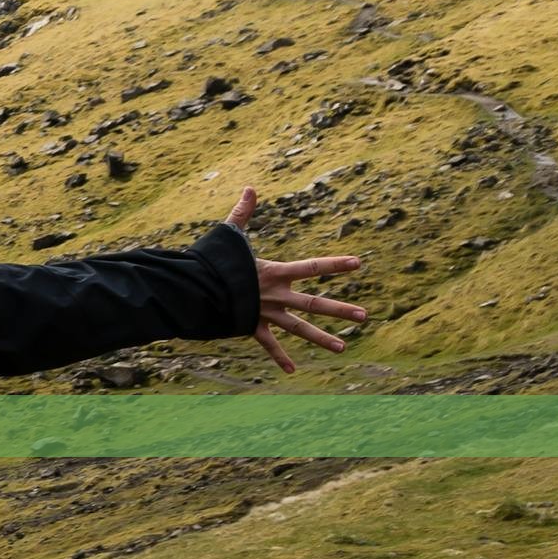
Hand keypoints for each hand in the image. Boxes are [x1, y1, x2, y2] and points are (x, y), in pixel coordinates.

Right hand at [226, 188, 367, 372]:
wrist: (193, 290)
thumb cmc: (210, 261)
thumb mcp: (228, 234)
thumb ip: (242, 212)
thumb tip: (250, 187)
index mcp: (274, 272)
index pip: (311, 267)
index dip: (335, 264)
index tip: (358, 264)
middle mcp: (275, 295)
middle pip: (314, 304)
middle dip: (340, 310)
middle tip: (364, 317)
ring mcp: (265, 313)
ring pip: (299, 328)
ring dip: (321, 338)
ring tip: (343, 348)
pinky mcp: (251, 326)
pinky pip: (268, 344)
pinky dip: (279, 357)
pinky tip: (293, 371)